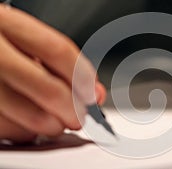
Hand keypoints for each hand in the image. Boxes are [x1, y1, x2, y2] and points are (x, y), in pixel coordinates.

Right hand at [0, 4, 105, 142]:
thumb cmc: (0, 45)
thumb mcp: (25, 40)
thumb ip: (62, 62)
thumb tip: (95, 92)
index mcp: (8, 25)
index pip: (57, 51)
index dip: (83, 77)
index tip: (93, 94)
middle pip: (48, 89)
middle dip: (73, 109)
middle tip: (80, 116)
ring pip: (30, 115)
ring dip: (53, 124)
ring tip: (56, 121)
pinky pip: (10, 128)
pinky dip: (26, 130)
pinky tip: (26, 120)